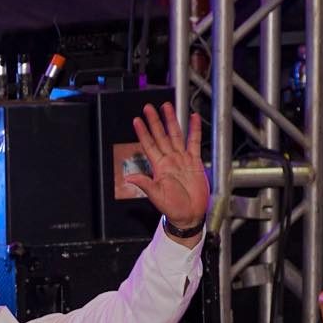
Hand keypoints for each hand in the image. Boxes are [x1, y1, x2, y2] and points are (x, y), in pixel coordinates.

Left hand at [126, 102, 208, 232]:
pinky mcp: (194, 161)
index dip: (143, 133)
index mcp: (159, 167)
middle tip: (149, 108)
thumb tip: (128, 177)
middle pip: (161, 136)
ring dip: (171, 121)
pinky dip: (194, 130)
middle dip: (155, 121)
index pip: (149, 145)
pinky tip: (194, 118)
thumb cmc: (173, 208)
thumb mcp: (156, 196)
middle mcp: (169, 160)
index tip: (137, 121)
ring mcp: (182, 159)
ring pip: (176, 135)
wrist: (189, 215)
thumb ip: (144, 184)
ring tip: (167, 107)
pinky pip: (194, 142)